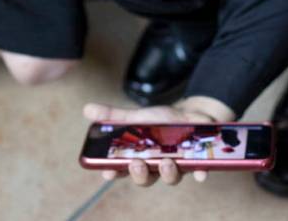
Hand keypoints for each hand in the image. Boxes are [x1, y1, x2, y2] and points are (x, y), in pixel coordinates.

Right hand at [83, 97, 232, 186]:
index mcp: (139, 157)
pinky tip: (200, 172)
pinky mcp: (197, 162)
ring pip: (171, 177)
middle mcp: (156, 166)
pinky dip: (200, 172)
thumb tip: (86, 109)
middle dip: (140, 174)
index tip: (107, 171)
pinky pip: (199, 171)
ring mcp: (177, 165)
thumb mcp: (136, 116)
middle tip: (137, 164)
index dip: (115, 172)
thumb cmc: (160, 122)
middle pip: (146, 178)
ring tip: (167, 162)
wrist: (190, 116)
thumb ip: (114, 116)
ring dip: (168, 173)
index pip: (123, 170)